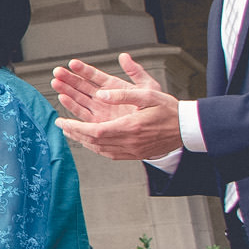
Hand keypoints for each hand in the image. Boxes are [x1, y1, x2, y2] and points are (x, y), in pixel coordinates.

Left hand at [54, 53, 183, 160]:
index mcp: (130, 127)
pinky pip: (110, 154)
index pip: (94, 131)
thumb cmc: (169, 108)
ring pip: (100, 149)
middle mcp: (129, 142)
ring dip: (83, 141)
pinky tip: (90, 141)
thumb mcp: (148, 94)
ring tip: (70, 132)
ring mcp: (133, 151)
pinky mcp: (136, 155)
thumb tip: (100, 93)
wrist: (188, 128)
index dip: (74, 128)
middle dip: (74, 133)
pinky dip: (96, 147)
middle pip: (93, 142)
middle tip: (61, 125)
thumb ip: (123, 93)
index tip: (61, 121)